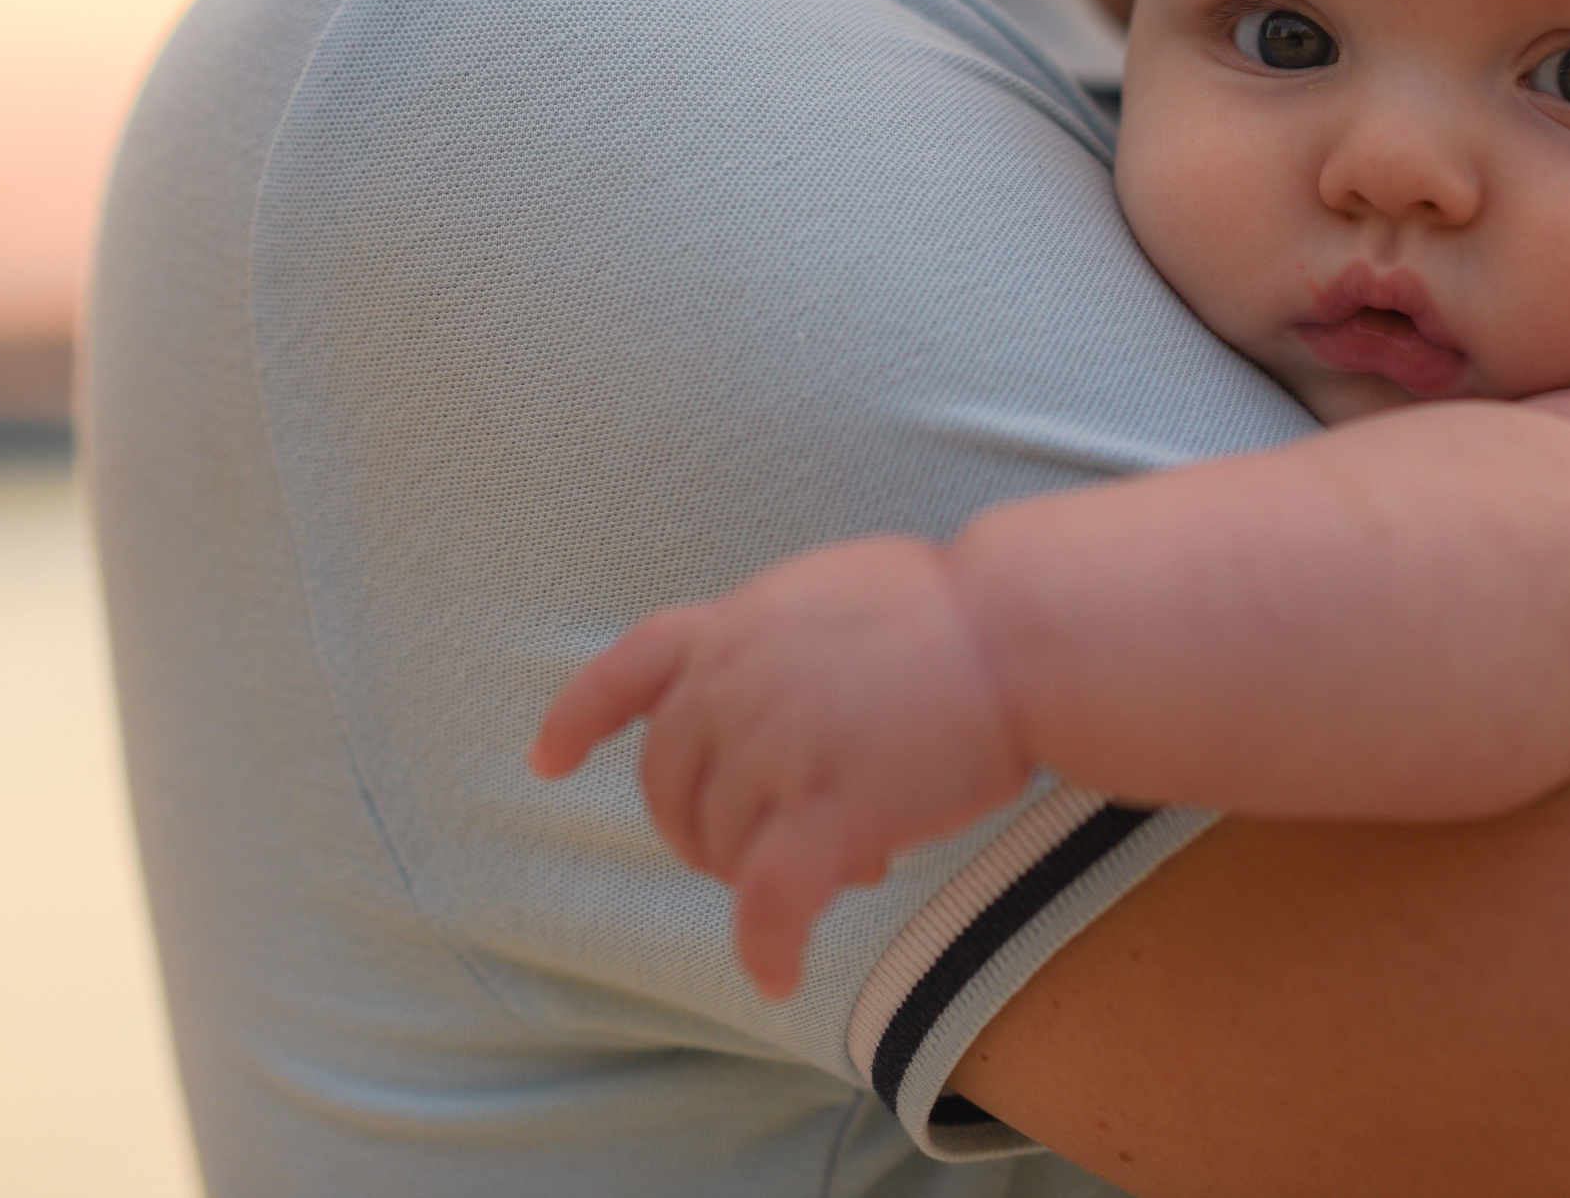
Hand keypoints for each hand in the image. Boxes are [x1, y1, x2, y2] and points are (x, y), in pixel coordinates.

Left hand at [530, 536, 1032, 996]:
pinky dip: (766, 948)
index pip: (629, 671)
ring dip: (772, 875)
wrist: (1022, 632)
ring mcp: (774, 750)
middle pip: (674, 789)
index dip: (579, 720)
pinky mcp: (826, 812)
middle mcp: (735, 686)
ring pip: (728, 850)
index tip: (547, 759)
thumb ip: (782, 640)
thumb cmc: (961, 614)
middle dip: (705, 833)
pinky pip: (769, 906)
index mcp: (737, 627)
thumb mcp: (837, 594)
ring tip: (860, 863)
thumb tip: (773, 695)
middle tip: (770, 851)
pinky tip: (779, 976)